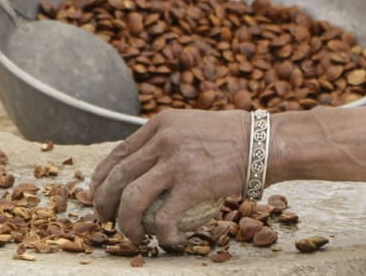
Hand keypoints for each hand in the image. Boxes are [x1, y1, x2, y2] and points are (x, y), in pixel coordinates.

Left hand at [90, 108, 249, 249]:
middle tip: (108, 221)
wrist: (265, 143)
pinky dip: (162, 235)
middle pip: (116, 177)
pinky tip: (170, 241)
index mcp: (160, 124)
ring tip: (135, 236)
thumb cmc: (235, 138)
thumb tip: (144, 165)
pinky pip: (164, 218)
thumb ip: (168, 140)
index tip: (100, 196)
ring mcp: (176, 161)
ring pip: (131, 199)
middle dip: (103, 205)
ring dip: (126, 225)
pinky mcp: (193, 183)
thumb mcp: (193, 126)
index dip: (101, 179)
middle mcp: (163, 139)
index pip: (117, 153)